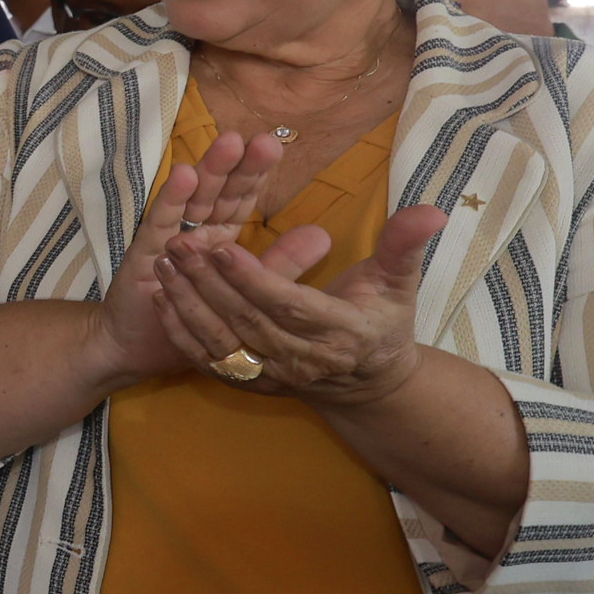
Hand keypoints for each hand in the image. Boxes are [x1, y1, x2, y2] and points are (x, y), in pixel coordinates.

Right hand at [81, 129, 278, 388]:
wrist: (143, 348)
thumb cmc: (195, 319)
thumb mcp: (250, 292)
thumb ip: (281, 263)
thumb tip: (325, 235)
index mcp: (221, 238)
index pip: (242, 199)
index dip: (256, 173)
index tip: (275, 145)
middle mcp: (194, 232)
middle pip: (219, 192)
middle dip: (239, 164)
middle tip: (263, 139)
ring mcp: (169, 239)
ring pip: (194, 200)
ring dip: (210, 172)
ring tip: (230, 144)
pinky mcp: (146, 254)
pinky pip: (162, 224)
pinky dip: (173, 199)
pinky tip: (186, 177)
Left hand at [153, 199, 445, 406]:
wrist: (369, 383)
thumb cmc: (382, 321)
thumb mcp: (398, 282)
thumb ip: (404, 245)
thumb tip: (433, 209)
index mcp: (341, 333)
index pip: (289, 306)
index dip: (254, 279)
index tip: (223, 246)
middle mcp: (304, 361)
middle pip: (248, 321)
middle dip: (209, 283)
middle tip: (179, 243)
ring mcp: (274, 377)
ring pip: (223, 342)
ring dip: (188, 303)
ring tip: (164, 263)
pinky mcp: (251, 384)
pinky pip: (210, 361)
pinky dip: (182, 332)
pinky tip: (161, 297)